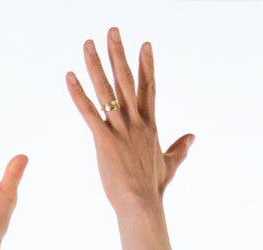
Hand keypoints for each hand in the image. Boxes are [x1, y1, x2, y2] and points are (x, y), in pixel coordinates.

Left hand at [65, 27, 192, 210]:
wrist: (141, 204)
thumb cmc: (153, 188)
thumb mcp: (170, 164)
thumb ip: (180, 148)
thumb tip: (192, 136)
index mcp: (149, 125)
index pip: (148, 88)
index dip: (147, 65)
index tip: (146, 44)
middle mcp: (136, 122)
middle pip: (126, 81)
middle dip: (119, 54)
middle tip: (113, 31)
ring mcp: (120, 130)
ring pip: (106, 91)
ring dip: (95, 65)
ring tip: (88, 43)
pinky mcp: (104, 141)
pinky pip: (89, 112)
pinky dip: (78, 94)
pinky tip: (69, 76)